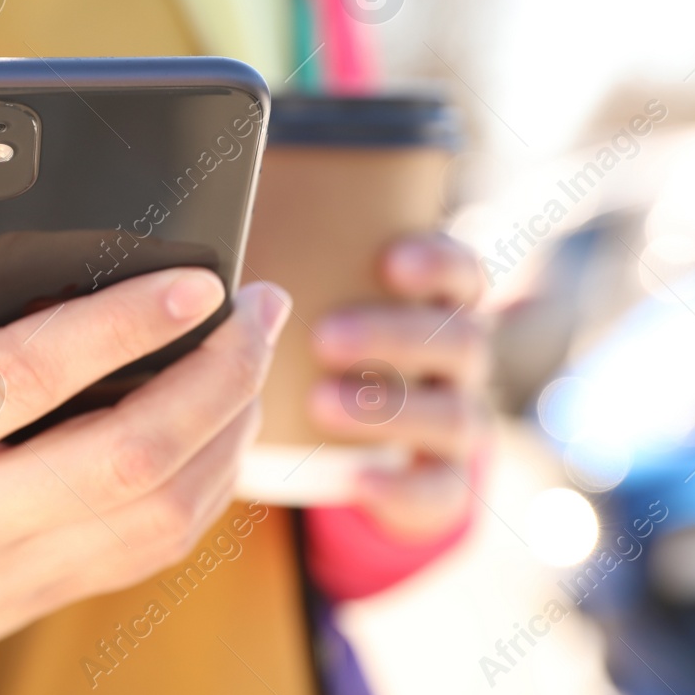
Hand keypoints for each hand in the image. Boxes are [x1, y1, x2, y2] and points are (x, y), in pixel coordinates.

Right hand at [0, 222, 289, 660]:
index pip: (20, 379)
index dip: (118, 327)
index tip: (196, 280)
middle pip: (121, 458)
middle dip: (214, 377)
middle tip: (258, 306)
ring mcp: (7, 571)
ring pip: (157, 514)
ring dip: (230, 429)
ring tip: (255, 352)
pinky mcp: (45, 595)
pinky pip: (153, 548)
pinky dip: (210, 482)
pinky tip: (226, 419)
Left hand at [307, 233, 488, 542]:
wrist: (356, 442)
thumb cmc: (324, 341)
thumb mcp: (322, 297)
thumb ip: (297, 255)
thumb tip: (231, 204)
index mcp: (438, 304)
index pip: (463, 273)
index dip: (437, 263)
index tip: (390, 261)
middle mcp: (458, 360)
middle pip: (458, 340)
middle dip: (394, 336)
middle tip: (324, 337)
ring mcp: (457, 422)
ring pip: (453, 415)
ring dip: (389, 409)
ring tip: (320, 404)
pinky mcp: (444, 482)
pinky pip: (441, 490)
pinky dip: (402, 486)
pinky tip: (357, 480)